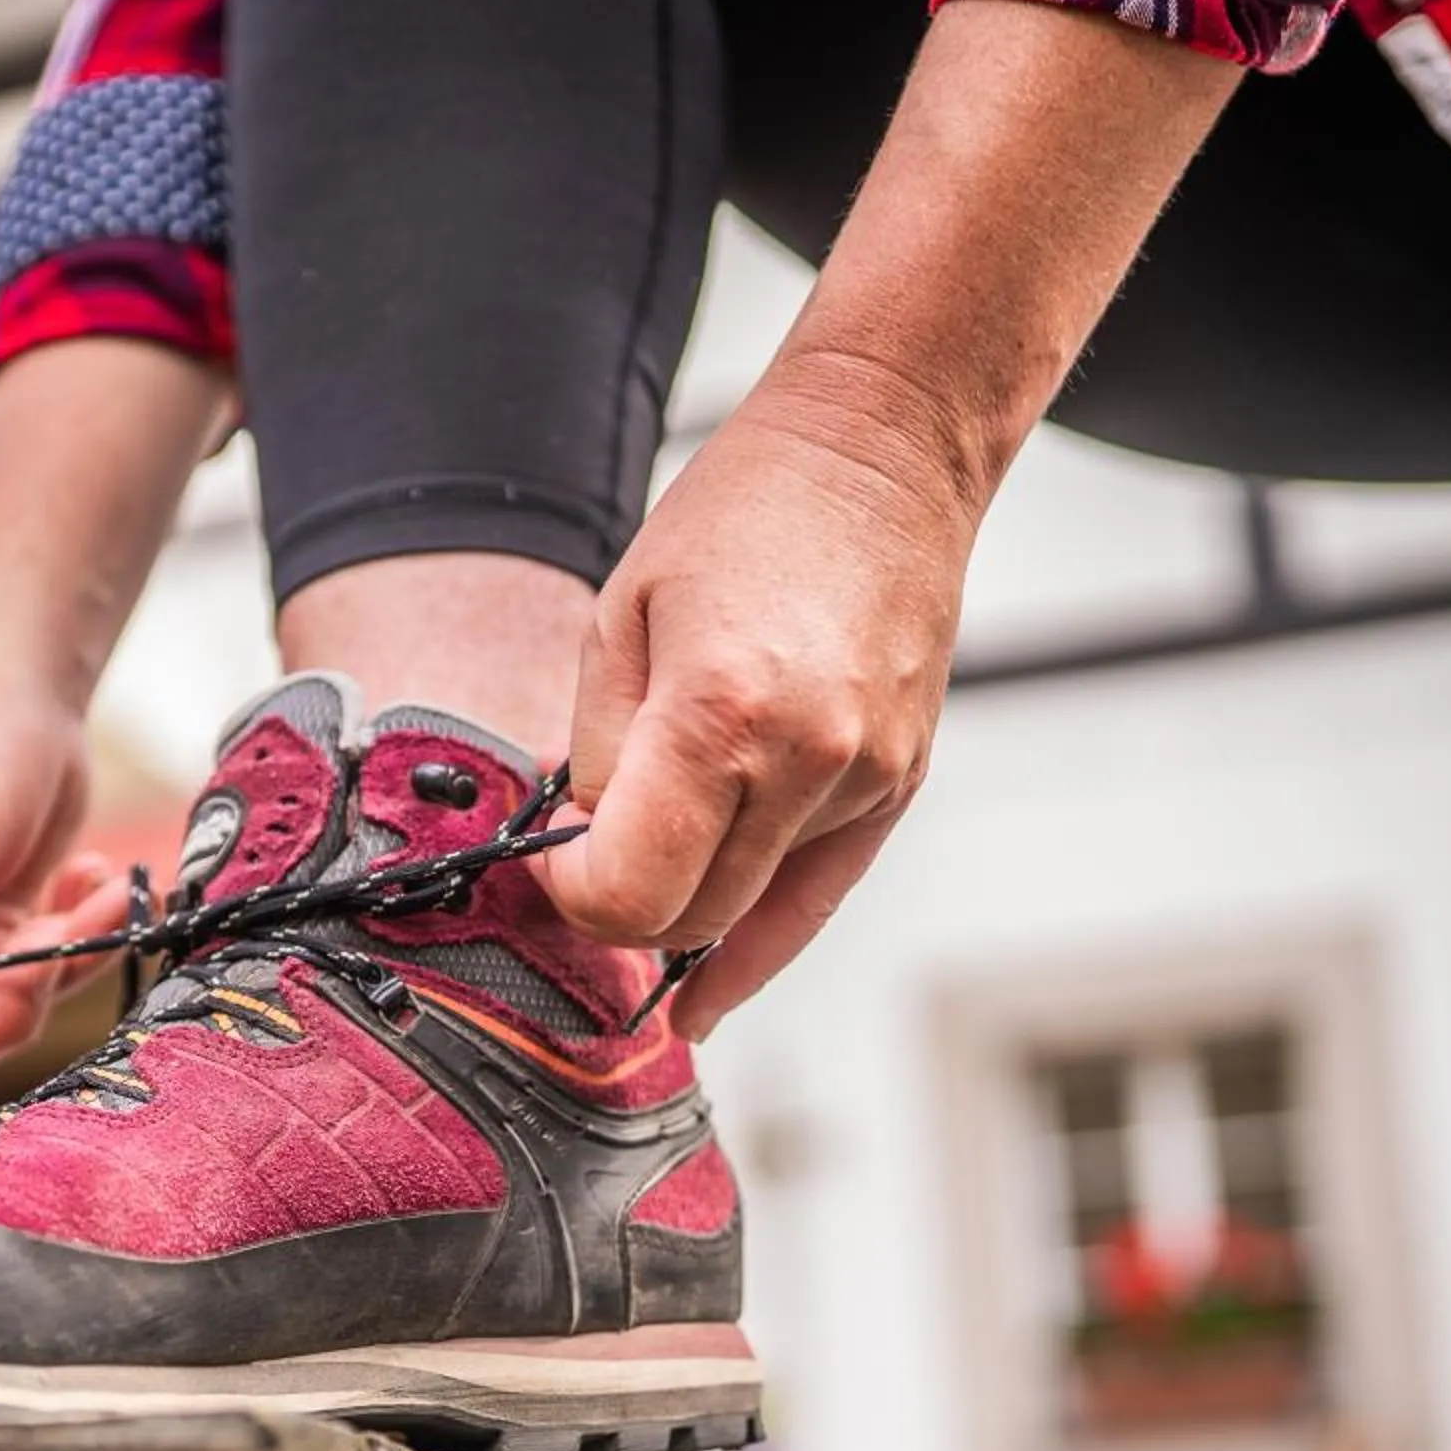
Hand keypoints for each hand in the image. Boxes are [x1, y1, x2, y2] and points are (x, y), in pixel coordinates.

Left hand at [538, 370, 970, 1039]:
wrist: (882, 452)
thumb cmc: (743, 514)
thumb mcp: (618, 618)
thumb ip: (593, 750)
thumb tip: (580, 846)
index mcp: (720, 716)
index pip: (627, 890)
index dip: (570, 892)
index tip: (551, 858)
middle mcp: (807, 764)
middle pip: (685, 919)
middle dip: (618, 907)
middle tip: (582, 863)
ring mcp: (865, 783)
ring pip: (745, 915)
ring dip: (681, 910)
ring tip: (639, 870)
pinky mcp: (898, 787)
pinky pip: (812, 902)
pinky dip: (750, 950)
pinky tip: (704, 998)